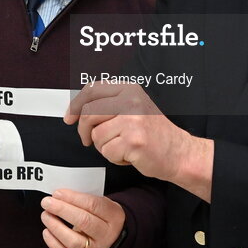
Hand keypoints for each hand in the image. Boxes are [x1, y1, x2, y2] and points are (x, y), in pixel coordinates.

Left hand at [40, 189, 124, 247]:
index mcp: (113, 215)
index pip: (93, 205)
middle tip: (47, 203)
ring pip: (74, 241)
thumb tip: (58, 196)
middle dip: (62, 210)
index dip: (73, 198)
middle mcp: (106, 234)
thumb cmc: (102, 215)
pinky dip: (54, 244)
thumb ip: (83, 199)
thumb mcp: (101, 202)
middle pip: (84, 222)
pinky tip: (46, 232)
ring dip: (56, 227)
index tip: (57, 193)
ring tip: (46, 215)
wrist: (113, 235)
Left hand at [65, 83, 212, 199]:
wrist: (178, 152)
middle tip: (89, 140)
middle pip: (89, 113)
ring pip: (96, 135)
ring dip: (104, 147)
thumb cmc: (153, 133)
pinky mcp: (134, 140)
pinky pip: (106, 151)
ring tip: (122, 146)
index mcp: (129, 89)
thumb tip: (77, 110)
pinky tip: (129, 155)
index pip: (92, 90)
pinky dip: (114, 158)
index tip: (69, 118)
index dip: (76, 105)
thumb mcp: (133, 108)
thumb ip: (109, 104)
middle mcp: (131, 100)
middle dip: (84, 131)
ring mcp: (133, 120)